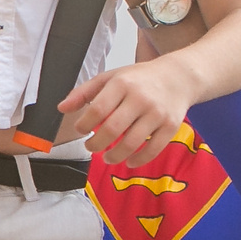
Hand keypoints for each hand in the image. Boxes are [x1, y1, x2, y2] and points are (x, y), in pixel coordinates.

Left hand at [58, 54, 194, 166]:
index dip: (84, 124)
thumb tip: (61, 108)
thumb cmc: (139, 79)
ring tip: (108, 157)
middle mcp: (140, 98)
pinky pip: (153, 150)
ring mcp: (157, 113)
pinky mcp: (171, 126)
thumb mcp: (110, 77)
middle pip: (112, 129)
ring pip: (131, 143)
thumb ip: (84, 92)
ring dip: (115, 156)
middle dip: (96, 144)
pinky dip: (138, 160)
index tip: (80, 130)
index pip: (97, 109)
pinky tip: (129, 161)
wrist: (179, 77)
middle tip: (91, 147)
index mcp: (122, 83)